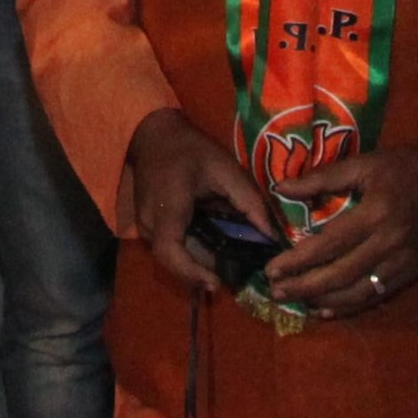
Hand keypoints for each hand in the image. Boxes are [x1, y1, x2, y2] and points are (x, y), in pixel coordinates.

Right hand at [123, 109, 284, 300]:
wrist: (153, 134)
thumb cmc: (190, 149)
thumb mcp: (225, 168)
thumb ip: (249, 201)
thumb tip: (272, 235)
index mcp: (168, 208)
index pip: (170, 253)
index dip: (191, 273)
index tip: (217, 284)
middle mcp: (150, 223)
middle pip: (173, 262)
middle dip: (202, 272)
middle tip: (234, 274)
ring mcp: (145, 226)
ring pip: (171, 257)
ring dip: (196, 263)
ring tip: (228, 263)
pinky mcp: (148, 225)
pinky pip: (169, 246)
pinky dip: (190, 252)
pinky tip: (212, 246)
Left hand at [261, 134, 417, 317]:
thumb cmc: (406, 167)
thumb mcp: (365, 163)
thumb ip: (322, 178)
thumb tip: (281, 188)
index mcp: (375, 212)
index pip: (328, 244)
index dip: (297, 260)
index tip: (272, 269)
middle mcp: (388, 243)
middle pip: (340, 274)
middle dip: (304, 287)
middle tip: (276, 292)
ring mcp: (402, 262)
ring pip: (358, 292)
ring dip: (324, 300)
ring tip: (297, 302)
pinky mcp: (412, 273)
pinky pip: (377, 296)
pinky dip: (350, 306)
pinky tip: (328, 309)